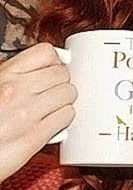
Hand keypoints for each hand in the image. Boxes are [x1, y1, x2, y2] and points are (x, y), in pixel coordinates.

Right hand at [0, 44, 76, 181]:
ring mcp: (27, 113)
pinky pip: (66, 116)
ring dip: (64, 100)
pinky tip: (52, 122)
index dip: (53, 60)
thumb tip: (41, 66)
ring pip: (69, 93)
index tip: (53, 68)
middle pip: (62, 73)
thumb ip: (13, 76)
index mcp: (4, 75)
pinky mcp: (35, 136)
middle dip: (60, 82)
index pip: (45, 53)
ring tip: (52, 107)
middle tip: (52, 90)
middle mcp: (16, 91)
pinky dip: (63, 118)